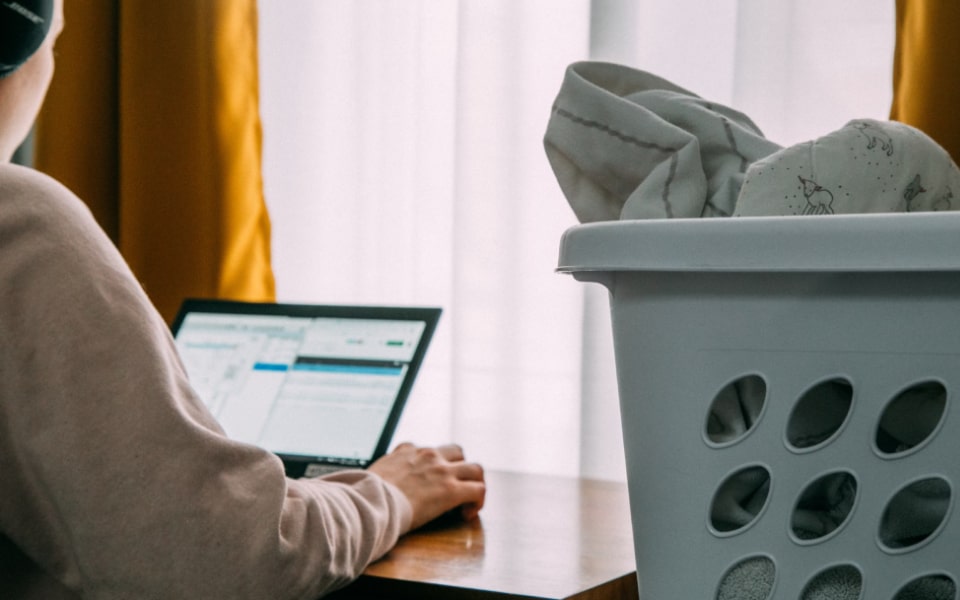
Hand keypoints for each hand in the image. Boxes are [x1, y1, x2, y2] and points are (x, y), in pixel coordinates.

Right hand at [368, 442, 484, 530]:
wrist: (369, 501)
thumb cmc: (364, 494)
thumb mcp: (369, 474)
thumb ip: (376, 475)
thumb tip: (364, 486)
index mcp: (406, 452)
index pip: (423, 450)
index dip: (431, 465)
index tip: (428, 483)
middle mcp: (427, 456)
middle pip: (456, 452)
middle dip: (459, 468)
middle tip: (455, 487)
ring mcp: (441, 471)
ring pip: (475, 468)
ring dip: (475, 483)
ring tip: (469, 500)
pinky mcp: (450, 490)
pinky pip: (478, 489)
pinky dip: (478, 501)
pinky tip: (468, 514)